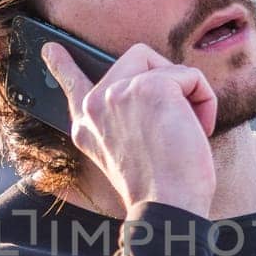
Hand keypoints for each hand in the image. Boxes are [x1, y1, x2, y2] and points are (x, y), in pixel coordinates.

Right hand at [41, 40, 216, 218]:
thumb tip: (149, 86)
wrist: (168, 207)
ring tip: (187, 130)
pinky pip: (191, 76)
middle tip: (176, 123)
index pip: (72, 86)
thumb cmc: (161, 189)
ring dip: (187, 94)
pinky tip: (198, 129)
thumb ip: (124, 121)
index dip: (62, 65)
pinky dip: (206, 101)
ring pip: (164, 65)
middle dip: (167, 82)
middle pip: (137, 59)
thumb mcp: (128, 154)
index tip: (49, 48)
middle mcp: (95, 107)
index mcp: (86, 128)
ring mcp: (118, 93)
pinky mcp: (150, 86)